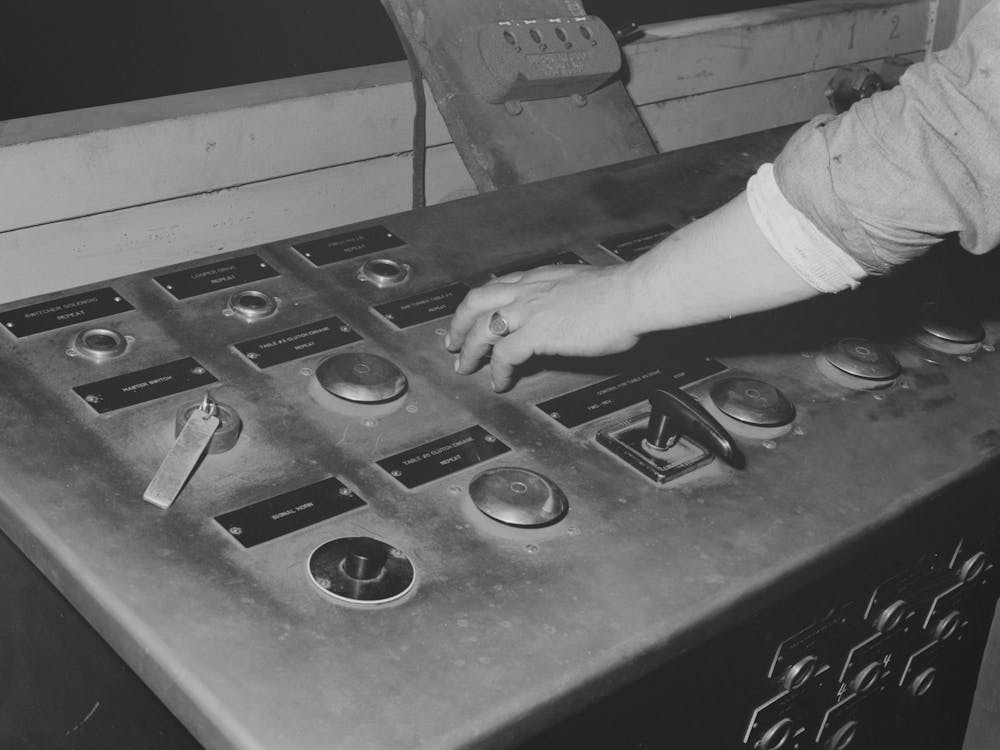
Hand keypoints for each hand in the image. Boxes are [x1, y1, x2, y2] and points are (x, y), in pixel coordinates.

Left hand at [446, 263, 640, 391]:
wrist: (633, 294)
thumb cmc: (621, 293)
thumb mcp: (583, 287)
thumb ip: (565, 297)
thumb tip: (567, 312)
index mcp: (540, 278)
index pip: (498, 287)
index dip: (479, 304)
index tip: (472, 317)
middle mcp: (528, 290)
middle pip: (476, 302)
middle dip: (459, 324)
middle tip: (452, 343)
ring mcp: (529, 310)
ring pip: (481, 329)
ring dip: (469, 351)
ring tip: (466, 368)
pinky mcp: (536, 333)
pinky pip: (504, 355)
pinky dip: (497, 371)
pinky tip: (499, 382)